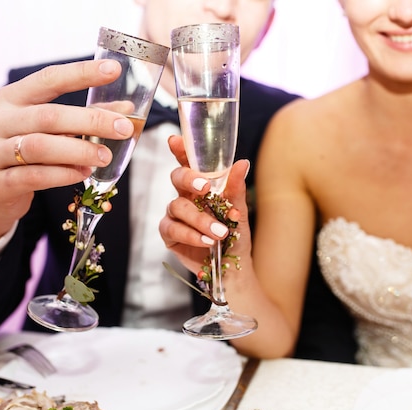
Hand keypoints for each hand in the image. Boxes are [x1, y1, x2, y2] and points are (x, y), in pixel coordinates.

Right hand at [0, 59, 134, 253]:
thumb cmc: (24, 156)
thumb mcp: (49, 132)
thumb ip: (84, 119)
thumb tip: (126, 110)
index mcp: (9, 99)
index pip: (48, 79)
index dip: (81, 73)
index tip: (113, 70)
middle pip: (48, 115)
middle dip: (91, 120)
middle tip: (123, 128)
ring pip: (40, 146)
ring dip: (79, 150)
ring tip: (105, 156)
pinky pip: (34, 176)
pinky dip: (63, 174)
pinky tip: (82, 173)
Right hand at [160, 135, 252, 274]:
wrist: (233, 267)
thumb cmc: (235, 236)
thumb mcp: (239, 211)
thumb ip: (235, 188)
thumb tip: (242, 163)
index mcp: (201, 186)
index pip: (188, 163)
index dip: (180, 150)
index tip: (175, 140)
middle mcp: (185, 197)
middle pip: (176, 178)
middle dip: (189, 179)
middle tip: (205, 188)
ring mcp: (175, 216)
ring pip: (177, 206)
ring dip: (200, 219)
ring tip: (220, 233)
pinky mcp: (170, 235)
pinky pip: (173, 229)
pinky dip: (191, 235)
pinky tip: (207, 242)